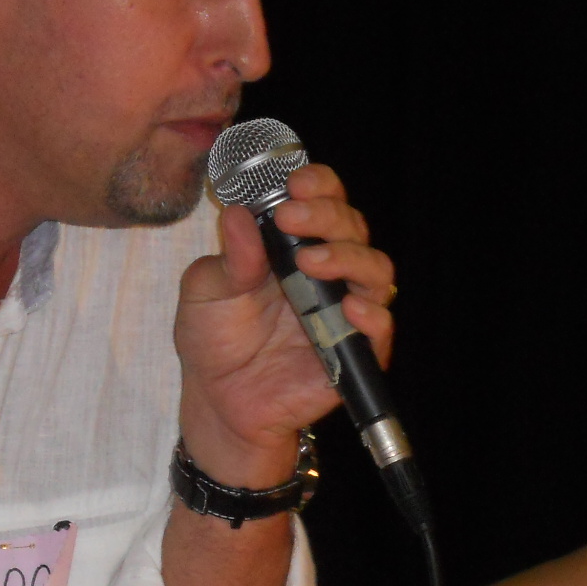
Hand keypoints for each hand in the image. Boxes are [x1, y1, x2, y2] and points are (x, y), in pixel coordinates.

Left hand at [174, 162, 396, 483]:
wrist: (217, 401)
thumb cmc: (214, 338)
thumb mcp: (206, 290)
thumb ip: (229, 256)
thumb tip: (239, 216)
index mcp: (292, 244)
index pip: (323, 199)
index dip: (317, 184)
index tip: (292, 185)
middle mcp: (325, 271)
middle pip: (352, 226)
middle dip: (326, 214)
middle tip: (290, 219)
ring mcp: (343, 309)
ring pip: (375, 268)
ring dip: (349, 256)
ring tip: (311, 262)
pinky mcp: (354, 351)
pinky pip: (381, 327)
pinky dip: (372, 313)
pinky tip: (348, 307)